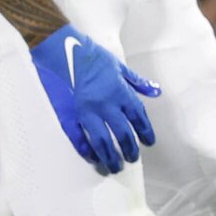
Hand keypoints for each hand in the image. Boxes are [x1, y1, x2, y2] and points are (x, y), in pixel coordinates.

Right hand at [30, 25, 159, 173]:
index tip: (149, 142)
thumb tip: (156, 91)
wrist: (60, 49)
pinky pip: (79, 138)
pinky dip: (87, 150)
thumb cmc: (90, 55)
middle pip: (123, 134)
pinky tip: (93, 157)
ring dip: (110, 156)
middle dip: (130, 149)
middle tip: (133, 158)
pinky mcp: (68, 115)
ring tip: (115, 166)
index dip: (145, 132)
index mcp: (120, 92)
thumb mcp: (118, 66)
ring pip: (102, 141)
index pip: (138, 118)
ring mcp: (86, 112)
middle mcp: (105, 104)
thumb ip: (137, 82)